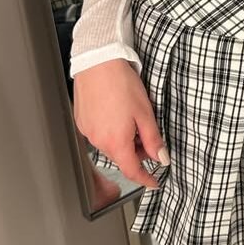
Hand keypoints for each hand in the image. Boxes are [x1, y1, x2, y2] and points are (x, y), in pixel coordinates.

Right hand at [73, 58, 168, 191]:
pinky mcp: (82, 122)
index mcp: (115, 142)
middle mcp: (98, 141)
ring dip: (123, 139)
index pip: (132, 171)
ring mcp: (88, 132)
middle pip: (121, 156)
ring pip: (110, 145)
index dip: (146, 178)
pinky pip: (99, 133)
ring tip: (132, 116)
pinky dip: (110, 130)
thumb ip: (153, 139)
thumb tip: (161, 158)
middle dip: (137, 151)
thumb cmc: (121, 84)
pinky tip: (117, 111)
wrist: (98, 62)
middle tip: (148, 134)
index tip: (154, 182)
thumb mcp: (145, 112)